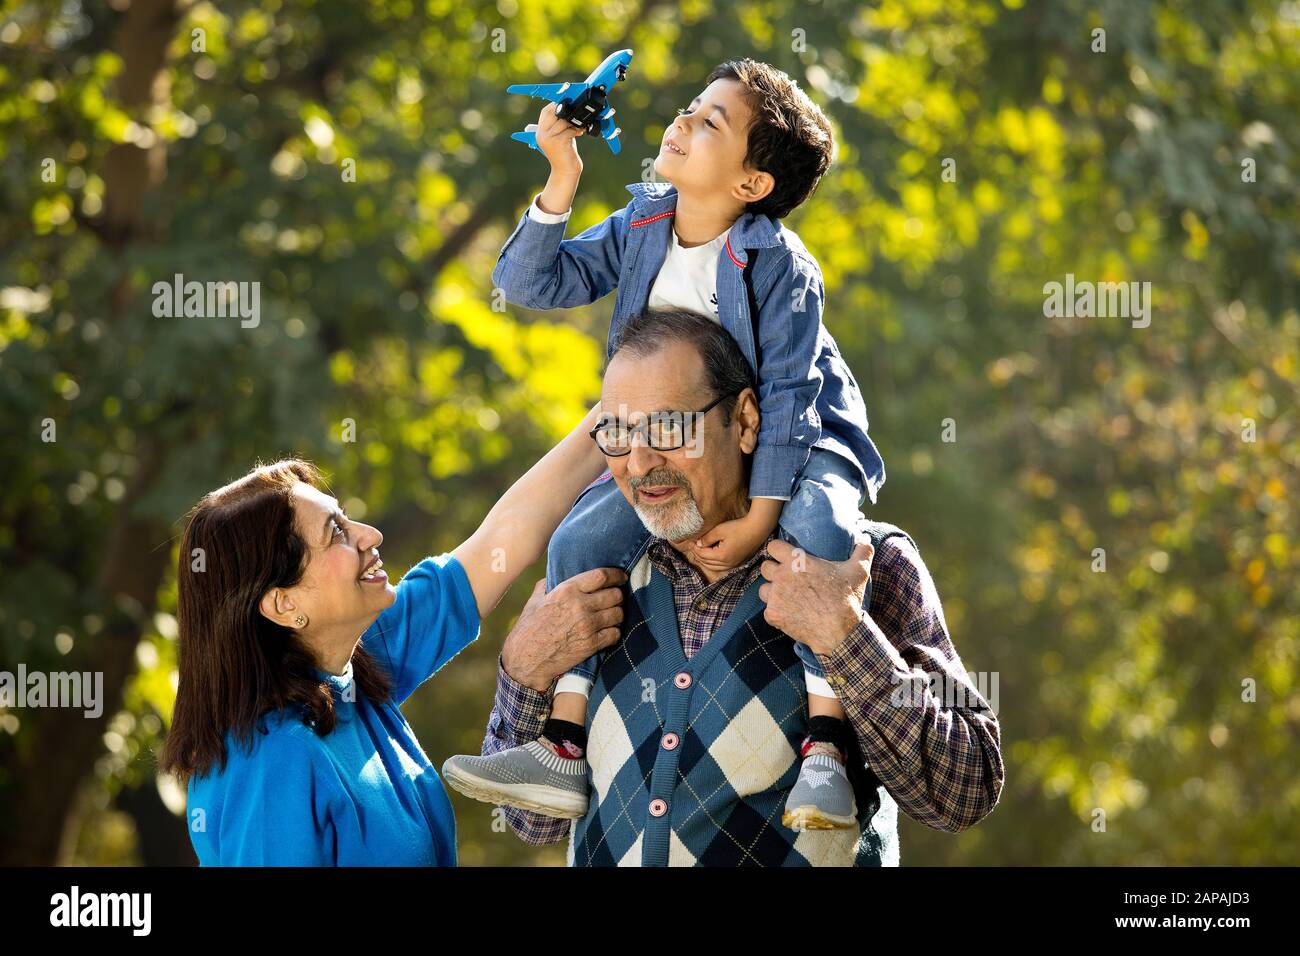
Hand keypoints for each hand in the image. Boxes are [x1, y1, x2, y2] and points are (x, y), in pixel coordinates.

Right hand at [500, 567, 625, 691]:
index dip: (616, 574)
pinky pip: (615, 634)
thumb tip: (557, 573)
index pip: (601, 576)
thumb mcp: (535, 600)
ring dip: (617, 614)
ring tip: (612, 616)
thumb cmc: (528, 628)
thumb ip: (549, 584)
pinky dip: (614, 632)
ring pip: (618, 614)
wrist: (526, 660)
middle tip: (616, 598)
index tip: (621, 577)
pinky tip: (608, 632)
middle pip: (615, 594)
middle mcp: (580, 606)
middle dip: (618, 595)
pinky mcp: (591, 644)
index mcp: (567, 590)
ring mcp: (588, 626)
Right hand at [528, 101, 584, 177]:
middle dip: (566, 112)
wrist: (566, 172)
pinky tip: (580, 133)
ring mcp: (549, 139)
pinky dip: (576, 131)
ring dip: (573, 123)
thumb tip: (566, 107)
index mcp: (539, 132)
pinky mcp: (559, 142)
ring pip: (563, 121)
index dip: (556, 106)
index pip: (545, 111)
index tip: (567, 106)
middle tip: (575, 115)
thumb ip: (558, 123)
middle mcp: (542, 135)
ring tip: (578, 128)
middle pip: (553, 113)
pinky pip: (569, 130)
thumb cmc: (564, 153)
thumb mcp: (558, 136)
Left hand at [691, 508, 776, 574]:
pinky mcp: (737, 562)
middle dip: (698, 555)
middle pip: (707, 563)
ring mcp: (733, 564)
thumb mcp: (720, 530)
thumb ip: (707, 538)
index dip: (695, 548)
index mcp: (721, 556)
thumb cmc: (738, 528)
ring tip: (699, 552)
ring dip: (705, 561)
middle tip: (693, 547)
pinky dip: (713, 564)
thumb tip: (698, 544)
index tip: (690, 541)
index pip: (703, 554)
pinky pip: (722, 567)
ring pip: (714, 567)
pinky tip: (711, 558)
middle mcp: (727, 563)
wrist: (757, 529)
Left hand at [758, 537, 874, 656]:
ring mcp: (775, 596)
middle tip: (787, 579)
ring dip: (772, 592)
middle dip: (774, 571)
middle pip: (765, 567)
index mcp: (796, 560)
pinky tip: (790, 614)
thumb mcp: (859, 571)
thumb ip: (862, 551)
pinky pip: (767, 610)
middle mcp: (781, 575)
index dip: (778, 551)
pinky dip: (776, 613)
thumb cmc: (847, 599)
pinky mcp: (772, 615)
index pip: (772, 546)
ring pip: (763, 589)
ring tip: (787, 598)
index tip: (785, 557)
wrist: (839, 632)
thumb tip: (866, 539)